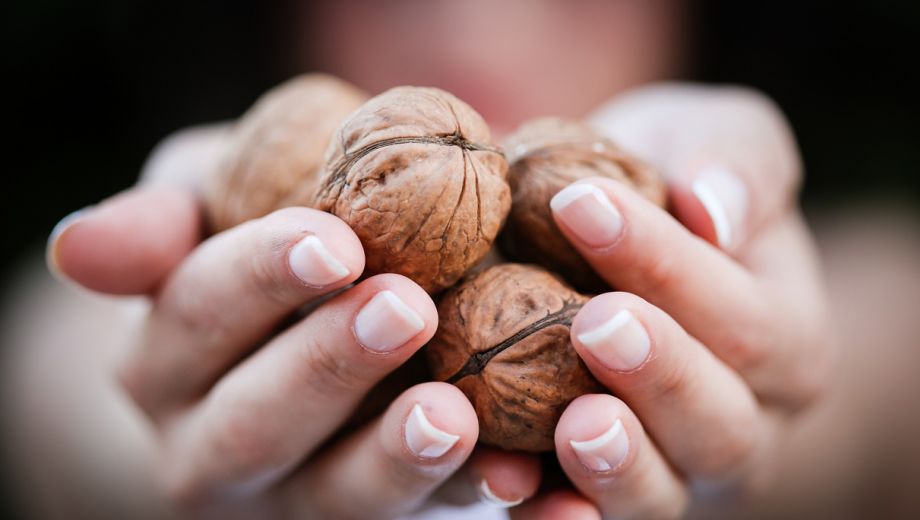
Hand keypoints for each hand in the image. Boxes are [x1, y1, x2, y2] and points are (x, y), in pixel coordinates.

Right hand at [49, 126, 541, 517]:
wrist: (316, 336)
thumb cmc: (269, 248)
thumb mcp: (216, 206)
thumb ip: (167, 214)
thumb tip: (77, 248)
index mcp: (167, 357)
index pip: (198, 311)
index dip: (261, 276)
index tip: (334, 242)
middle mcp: (210, 445)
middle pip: (256, 418)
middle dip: (327, 364)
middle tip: (403, 307)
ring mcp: (292, 499)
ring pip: (332, 495)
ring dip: (391, 456)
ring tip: (449, 413)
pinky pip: (418, 519)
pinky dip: (464, 496)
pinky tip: (512, 473)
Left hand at [517, 85, 831, 518]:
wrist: (604, 249)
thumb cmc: (664, 186)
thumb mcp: (709, 142)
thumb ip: (737, 161)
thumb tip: (715, 209)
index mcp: (786, 338)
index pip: (742, 317)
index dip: (666, 266)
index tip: (579, 203)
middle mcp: (743, 422)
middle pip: (720, 423)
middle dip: (659, 372)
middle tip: (594, 320)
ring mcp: (673, 470)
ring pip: (663, 493)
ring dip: (619, 465)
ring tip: (575, 423)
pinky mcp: (601, 492)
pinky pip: (585, 519)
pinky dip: (551, 514)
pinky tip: (509, 483)